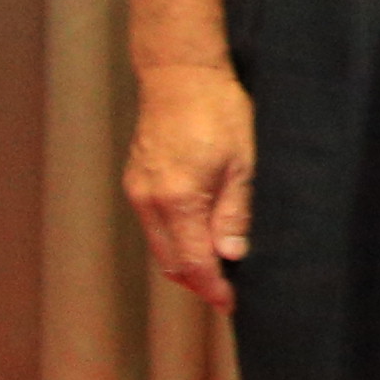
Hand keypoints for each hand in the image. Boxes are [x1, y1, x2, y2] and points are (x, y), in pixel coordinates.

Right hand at [125, 62, 256, 303]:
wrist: (180, 75)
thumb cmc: (219, 112)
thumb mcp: (243, 164)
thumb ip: (234, 213)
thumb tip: (231, 256)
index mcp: (176, 199)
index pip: (193, 262)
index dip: (214, 288)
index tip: (234, 304)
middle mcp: (148, 201)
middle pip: (171, 262)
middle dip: (200, 282)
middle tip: (231, 292)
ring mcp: (137, 191)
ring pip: (160, 246)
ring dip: (187, 262)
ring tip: (222, 269)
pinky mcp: (136, 182)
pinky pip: (154, 226)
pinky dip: (175, 240)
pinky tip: (201, 238)